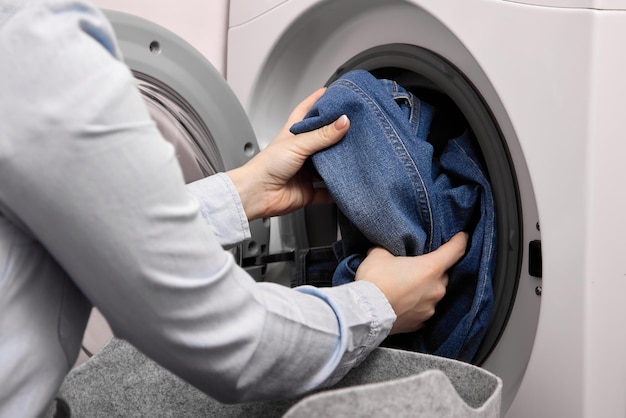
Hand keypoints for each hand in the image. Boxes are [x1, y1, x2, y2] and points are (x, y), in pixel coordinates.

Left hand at [227, 89, 349, 220]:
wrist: (257, 194)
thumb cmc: (266, 166)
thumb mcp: (297, 144)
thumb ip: (322, 134)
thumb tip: (343, 122)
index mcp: (293, 134)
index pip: (306, 111)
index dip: (318, 101)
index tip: (332, 93)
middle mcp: (300, 152)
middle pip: (322, 139)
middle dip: (337, 134)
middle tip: (354, 127)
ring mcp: (304, 172)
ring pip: (328, 166)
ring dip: (339, 164)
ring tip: (355, 156)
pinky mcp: (308, 191)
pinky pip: (327, 192)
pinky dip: (336, 191)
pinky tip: (346, 187)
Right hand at [355, 232, 468, 334]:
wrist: (365, 313)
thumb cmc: (375, 282)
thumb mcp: (378, 254)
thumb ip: (388, 250)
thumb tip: (384, 251)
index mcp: (431, 268)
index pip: (455, 251)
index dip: (460, 241)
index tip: (462, 237)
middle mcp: (436, 289)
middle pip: (442, 275)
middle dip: (431, 271)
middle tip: (415, 268)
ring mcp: (429, 308)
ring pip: (432, 294)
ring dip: (422, 290)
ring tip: (404, 288)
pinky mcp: (419, 324)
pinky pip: (422, 311)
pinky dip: (415, 306)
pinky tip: (402, 303)